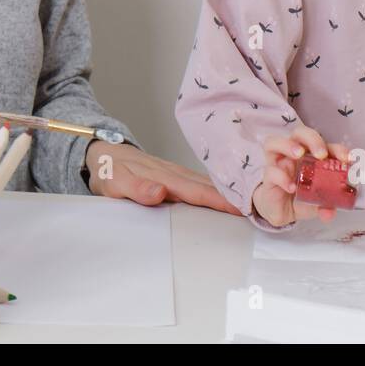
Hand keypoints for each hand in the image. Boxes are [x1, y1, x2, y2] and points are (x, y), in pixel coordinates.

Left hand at [84, 140, 241, 214]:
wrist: (103, 154)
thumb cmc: (109, 171)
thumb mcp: (115, 183)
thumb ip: (137, 189)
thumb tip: (161, 193)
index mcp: (165, 178)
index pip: (197, 192)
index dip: (220, 201)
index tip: (243, 210)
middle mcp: (175, 174)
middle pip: (209, 188)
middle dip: (234, 199)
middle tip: (261, 211)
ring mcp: (176, 173)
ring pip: (207, 185)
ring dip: (228, 194)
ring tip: (251, 207)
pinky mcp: (175, 176)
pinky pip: (200, 184)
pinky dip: (216, 191)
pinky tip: (226, 198)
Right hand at [252, 126, 351, 227]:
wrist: (280, 211)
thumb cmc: (300, 198)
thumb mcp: (317, 204)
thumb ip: (325, 206)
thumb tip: (330, 212)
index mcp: (311, 157)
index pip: (325, 145)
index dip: (337, 149)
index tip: (347, 159)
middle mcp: (293, 154)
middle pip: (299, 133)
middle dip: (312, 139)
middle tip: (321, 154)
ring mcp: (278, 163)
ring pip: (274, 142)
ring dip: (289, 145)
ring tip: (299, 154)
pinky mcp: (267, 176)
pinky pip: (271, 170)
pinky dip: (281, 177)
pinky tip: (291, 187)